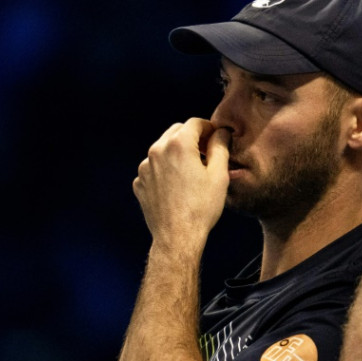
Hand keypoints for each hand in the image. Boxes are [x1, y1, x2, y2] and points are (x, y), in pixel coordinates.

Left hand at [133, 118, 230, 247]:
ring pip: (163, 149)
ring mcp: (145, 167)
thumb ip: (220, 147)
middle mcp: (157, 151)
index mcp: (178, 145)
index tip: (217, 139)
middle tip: (207, 152)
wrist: (177, 237)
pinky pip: (154, 167)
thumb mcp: (219, 175)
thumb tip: (221, 133)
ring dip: (178, 153)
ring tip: (193, 171)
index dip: (209, 128)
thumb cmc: (201, 208)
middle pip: (177, 132)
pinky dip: (166, 169)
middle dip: (192, 137)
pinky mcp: (140, 182)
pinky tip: (178, 186)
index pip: (195, 123)